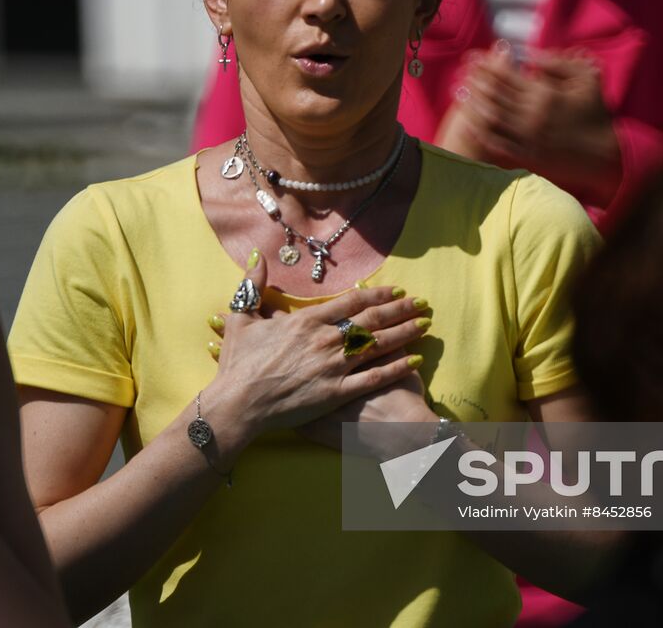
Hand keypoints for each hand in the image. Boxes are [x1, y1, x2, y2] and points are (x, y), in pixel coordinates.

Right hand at [203, 250, 430, 438]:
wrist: (237, 404)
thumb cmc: (238, 364)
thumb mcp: (240, 318)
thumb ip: (252, 285)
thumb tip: (257, 256)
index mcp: (306, 321)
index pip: (351, 301)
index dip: (377, 293)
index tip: (396, 289)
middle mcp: (325, 340)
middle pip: (372, 319)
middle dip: (400, 308)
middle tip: (422, 302)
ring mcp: (333, 367)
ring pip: (378, 345)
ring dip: (405, 332)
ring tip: (425, 324)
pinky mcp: (336, 393)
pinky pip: (373, 377)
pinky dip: (396, 367)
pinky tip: (415, 360)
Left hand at [443, 45, 621, 206]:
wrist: (604, 155)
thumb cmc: (596, 113)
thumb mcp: (587, 79)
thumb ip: (559, 63)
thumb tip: (530, 53)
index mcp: (545, 94)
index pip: (506, 75)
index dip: (485, 64)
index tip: (472, 57)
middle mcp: (532, 115)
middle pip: (494, 94)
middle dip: (474, 80)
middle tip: (460, 70)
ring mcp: (527, 137)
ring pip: (490, 116)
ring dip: (472, 102)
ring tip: (458, 89)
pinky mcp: (525, 155)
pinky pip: (496, 141)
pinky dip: (479, 130)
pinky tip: (467, 119)